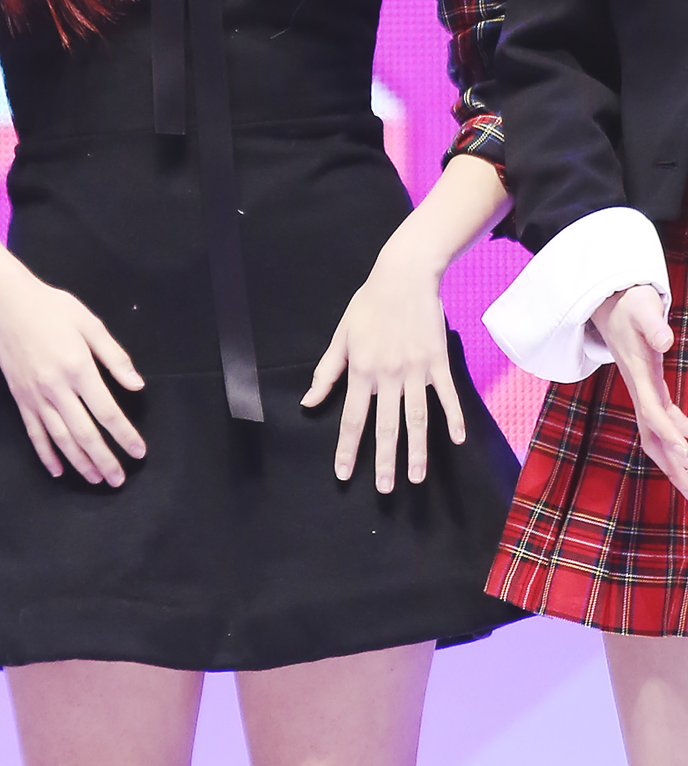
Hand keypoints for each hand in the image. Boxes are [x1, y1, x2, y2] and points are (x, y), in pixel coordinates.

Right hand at [0, 258, 145, 487]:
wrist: (7, 304)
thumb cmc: (53, 309)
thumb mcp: (90, 324)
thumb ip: (115, 357)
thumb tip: (137, 385)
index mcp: (78, 368)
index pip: (107, 411)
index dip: (124, 435)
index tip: (138, 452)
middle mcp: (56, 388)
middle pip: (84, 433)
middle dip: (104, 459)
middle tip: (119, 479)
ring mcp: (35, 396)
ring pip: (60, 438)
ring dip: (80, 462)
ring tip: (97, 479)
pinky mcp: (20, 399)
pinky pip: (34, 433)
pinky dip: (47, 454)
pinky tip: (58, 470)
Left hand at [301, 251, 464, 491]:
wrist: (404, 276)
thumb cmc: (369, 305)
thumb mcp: (342, 335)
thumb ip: (326, 371)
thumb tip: (309, 402)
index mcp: (361, 370)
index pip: (352, 418)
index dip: (348, 448)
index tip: (344, 474)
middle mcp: (388, 375)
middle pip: (387, 425)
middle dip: (385, 460)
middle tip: (386, 489)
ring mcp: (416, 369)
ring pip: (417, 417)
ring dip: (418, 449)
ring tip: (416, 477)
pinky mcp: (438, 361)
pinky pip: (447, 394)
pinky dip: (453, 417)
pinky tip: (457, 439)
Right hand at [591, 285, 687, 498]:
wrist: (609, 303)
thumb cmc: (629, 304)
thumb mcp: (642, 309)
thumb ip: (653, 325)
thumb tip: (666, 341)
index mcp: (639, 375)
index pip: (654, 413)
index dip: (670, 434)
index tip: (687, 455)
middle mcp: (640, 391)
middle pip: (655, 440)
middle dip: (674, 468)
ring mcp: (644, 394)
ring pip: (657, 439)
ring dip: (675, 465)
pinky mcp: (650, 391)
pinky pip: (663, 427)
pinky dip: (677, 444)